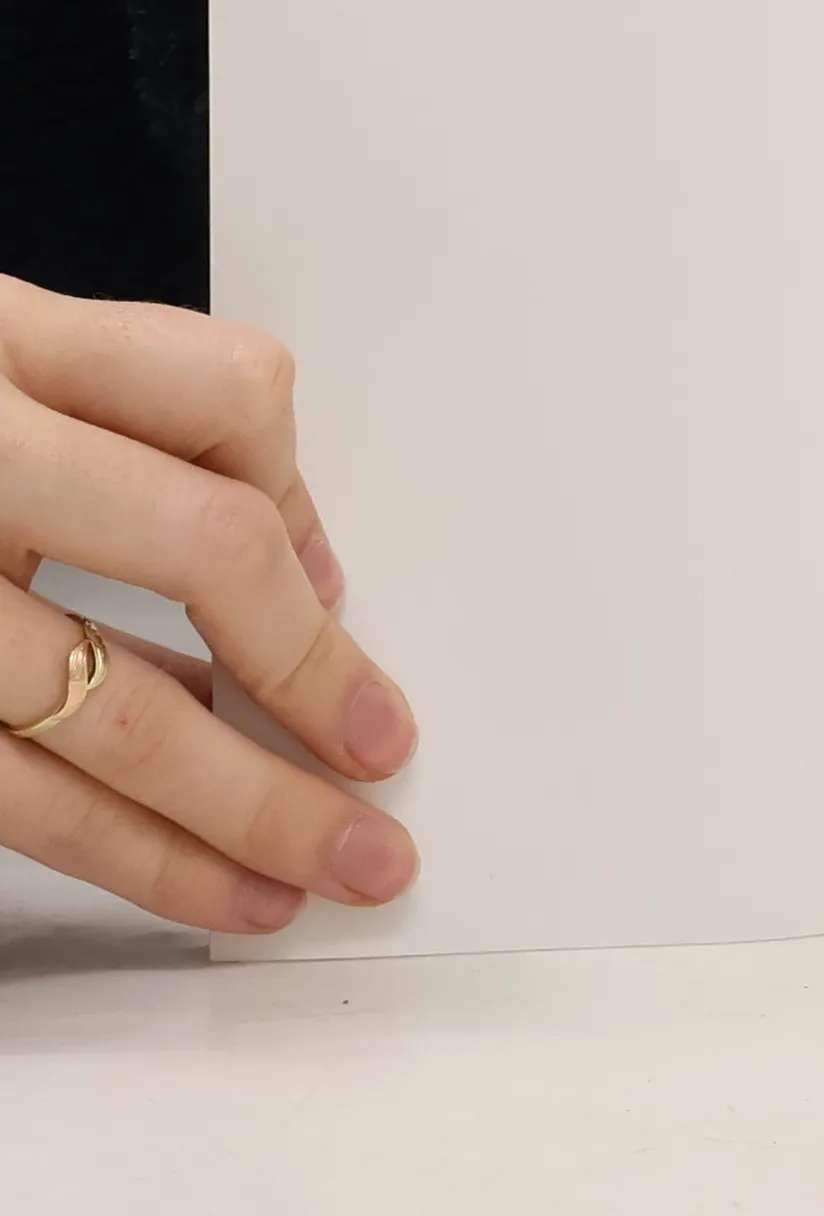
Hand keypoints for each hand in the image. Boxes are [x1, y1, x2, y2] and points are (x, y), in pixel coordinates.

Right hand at [0, 276, 417, 932]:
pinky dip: (125, 850)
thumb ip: (146, 422)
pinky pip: (8, 794)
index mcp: (5, 345)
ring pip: (104, 711)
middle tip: (387, 756)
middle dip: (314, 669)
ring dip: (241, 804)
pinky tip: (203, 878)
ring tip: (332, 861)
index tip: (339, 590)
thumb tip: (308, 558)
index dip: (302, 491)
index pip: (226, 392)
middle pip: (201, 550)